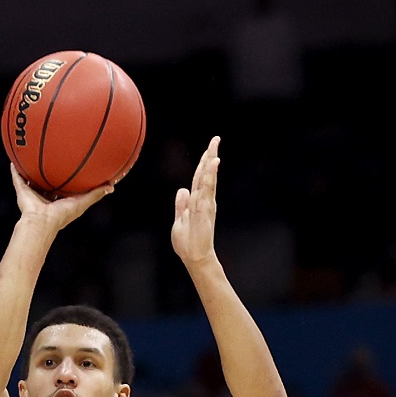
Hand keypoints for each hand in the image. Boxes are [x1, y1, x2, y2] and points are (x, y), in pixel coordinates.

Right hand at [11, 164, 111, 233]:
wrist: (41, 222)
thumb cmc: (62, 215)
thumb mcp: (82, 203)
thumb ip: (95, 194)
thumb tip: (112, 186)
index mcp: (57, 200)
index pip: (62, 187)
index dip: (66, 178)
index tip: (71, 167)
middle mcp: (44, 197)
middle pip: (46, 182)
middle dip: (48, 173)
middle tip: (52, 157)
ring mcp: (32, 194)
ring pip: (31, 179)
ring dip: (31, 170)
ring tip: (30, 155)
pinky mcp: (21, 191)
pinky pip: (17, 178)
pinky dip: (15, 171)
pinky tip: (13, 160)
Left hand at [171, 136, 221, 267]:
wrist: (194, 257)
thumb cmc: (188, 242)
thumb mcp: (179, 220)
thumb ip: (181, 205)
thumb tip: (182, 190)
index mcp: (197, 201)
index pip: (199, 177)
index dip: (203, 162)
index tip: (209, 148)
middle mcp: (203, 200)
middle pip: (206, 174)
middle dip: (210, 156)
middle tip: (216, 139)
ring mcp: (205, 204)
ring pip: (208, 180)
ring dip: (211, 164)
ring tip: (214, 149)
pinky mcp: (206, 210)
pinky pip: (207, 190)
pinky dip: (209, 177)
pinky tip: (212, 166)